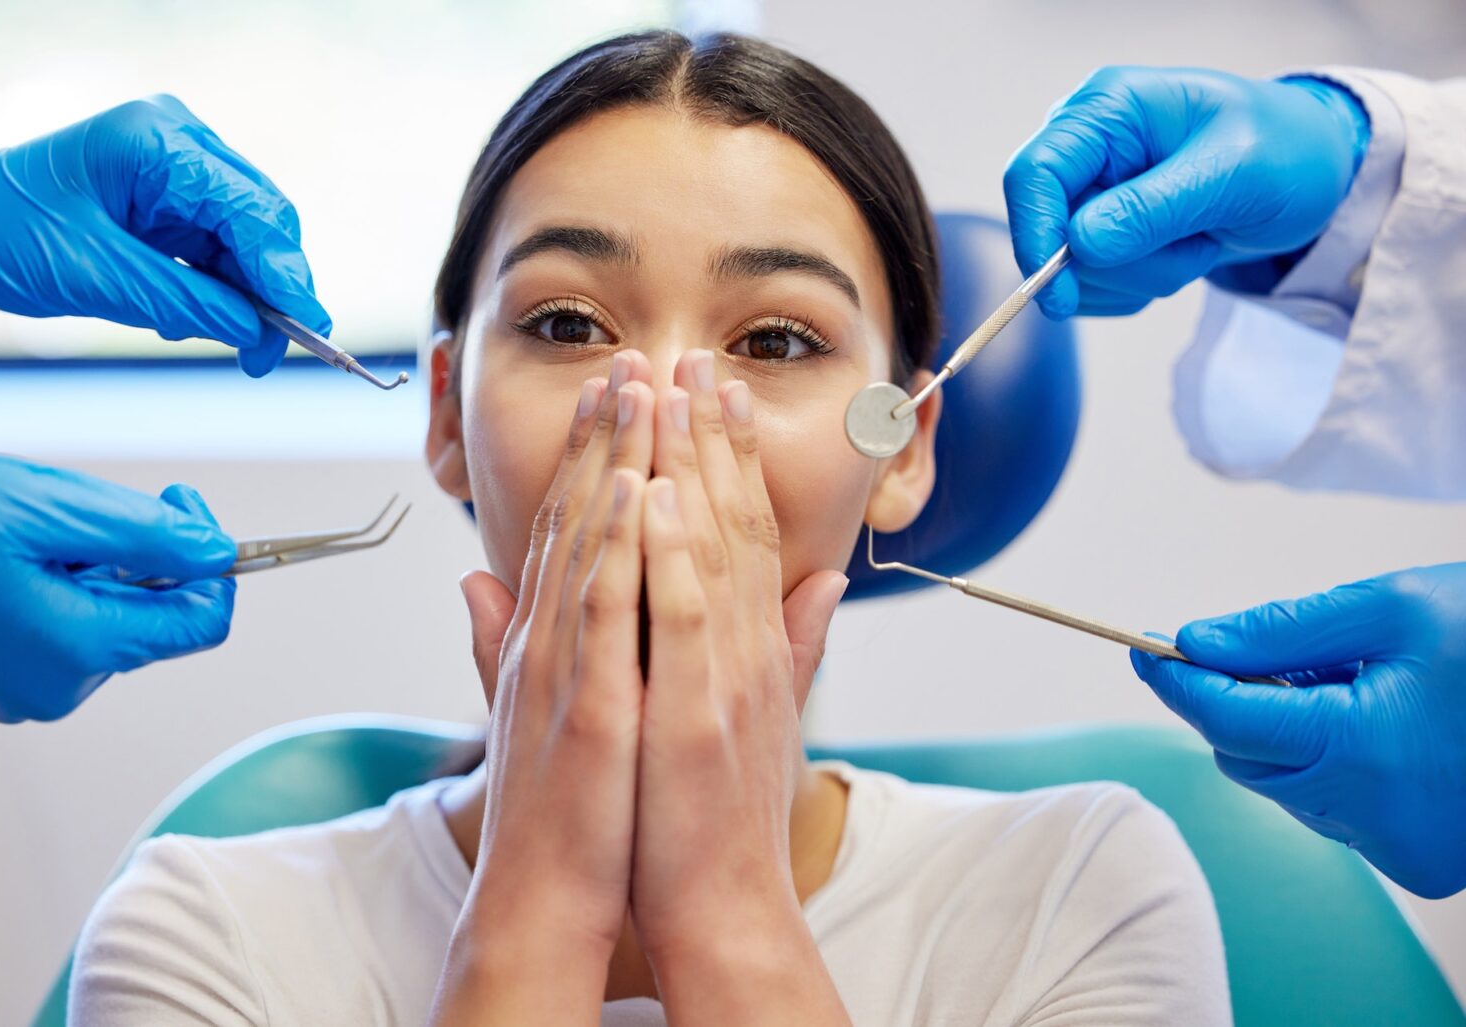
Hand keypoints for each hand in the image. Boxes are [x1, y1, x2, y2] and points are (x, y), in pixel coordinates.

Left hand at [0, 94, 327, 375]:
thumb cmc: (0, 234)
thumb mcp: (97, 278)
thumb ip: (186, 302)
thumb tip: (257, 331)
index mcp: (156, 142)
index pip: (249, 209)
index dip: (284, 271)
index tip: (310, 326)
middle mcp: (177, 146)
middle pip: (261, 221)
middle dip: (273, 290)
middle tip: (272, 354)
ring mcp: (176, 173)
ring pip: (248, 241)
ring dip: (249, 297)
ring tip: (242, 350)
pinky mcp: (171, 203)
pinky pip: (219, 251)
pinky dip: (221, 291)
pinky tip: (205, 321)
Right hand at [0, 443, 235, 721]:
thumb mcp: (46, 505)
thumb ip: (145, 533)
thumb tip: (218, 552)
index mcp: (76, 649)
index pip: (201, 624)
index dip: (211, 562)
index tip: (183, 510)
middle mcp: (54, 688)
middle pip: (152, 619)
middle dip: (139, 556)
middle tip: (85, 505)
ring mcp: (18, 690)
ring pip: (105, 620)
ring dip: (93, 568)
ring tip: (25, 533)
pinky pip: (59, 631)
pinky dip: (55, 587)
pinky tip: (4, 557)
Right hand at [434, 353, 655, 1024]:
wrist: (540, 899)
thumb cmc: (557, 809)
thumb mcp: (531, 710)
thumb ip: (505, 642)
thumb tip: (475, 584)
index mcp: (547, 639)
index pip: (568, 528)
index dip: (591, 455)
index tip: (619, 392)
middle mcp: (547, 638)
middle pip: (575, 517)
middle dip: (605, 433)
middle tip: (632, 358)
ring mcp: (564, 666)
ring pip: (588, 542)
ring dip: (613, 461)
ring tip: (638, 389)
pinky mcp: (588, 705)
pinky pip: (604, 612)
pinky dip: (619, 547)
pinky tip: (640, 490)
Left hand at [631, 350, 850, 1024]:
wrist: (724, 907)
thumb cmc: (721, 814)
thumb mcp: (763, 715)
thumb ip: (790, 644)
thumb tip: (821, 583)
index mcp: (756, 646)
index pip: (750, 530)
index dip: (734, 457)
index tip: (717, 391)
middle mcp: (751, 647)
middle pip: (736, 521)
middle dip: (715, 435)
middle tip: (698, 357)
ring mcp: (728, 676)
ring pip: (712, 549)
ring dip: (693, 465)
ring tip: (676, 390)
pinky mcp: (697, 712)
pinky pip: (685, 616)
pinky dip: (672, 551)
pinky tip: (654, 492)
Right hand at [1004, 66, 1369, 317]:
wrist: (1316, 172)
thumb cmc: (1286, 150)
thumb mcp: (1233, 174)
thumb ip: (1154, 208)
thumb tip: (1080, 245)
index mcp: (1109, 109)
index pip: (1034, 174)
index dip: (1036, 234)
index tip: (1058, 292)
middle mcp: (1089, 148)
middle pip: (1053, 232)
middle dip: (1118, 262)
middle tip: (1192, 249)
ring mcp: (1094, 192)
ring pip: (1074, 269)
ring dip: (1139, 276)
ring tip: (1199, 241)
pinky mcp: (1103, 232)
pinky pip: (1093, 286)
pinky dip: (1138, 288)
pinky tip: (1183, 253)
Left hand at [1131, 563, 1465, 897]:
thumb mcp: (1386, 609)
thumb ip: (1278, 632)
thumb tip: (1192, 644)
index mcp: (1361, 750)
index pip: (1225, 718)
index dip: (1177, 681)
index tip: (1143, 649)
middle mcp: (1373, 817)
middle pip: (1247, 758)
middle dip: (1237, 702)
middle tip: (1255, 650)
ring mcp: (1398, 849)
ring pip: (1285, 786)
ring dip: (1286, 732)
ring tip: (1345, 680)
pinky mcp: (1419, 862)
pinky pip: (1333, 810)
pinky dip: (1328, 765)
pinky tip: (1372, 720)